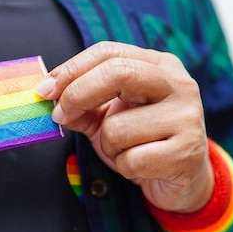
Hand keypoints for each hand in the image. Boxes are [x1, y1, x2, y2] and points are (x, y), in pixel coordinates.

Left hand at [36, 41, 212, 212]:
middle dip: (77, 94)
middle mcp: (178, 83)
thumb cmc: (142, 141)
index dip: (71, 69)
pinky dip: (124, 167)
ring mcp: (187, 116)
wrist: (182, 180)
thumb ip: (82, 105)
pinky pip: (132, 159)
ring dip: (108, 145)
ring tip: (125, 150)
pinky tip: (140, 167)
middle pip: (117, 72)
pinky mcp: (187, 152)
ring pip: (118, 126)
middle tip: (60, 116)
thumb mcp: (108, 117)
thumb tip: (50, 98)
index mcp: (158, 65)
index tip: (45, 90)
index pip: (108, 52)